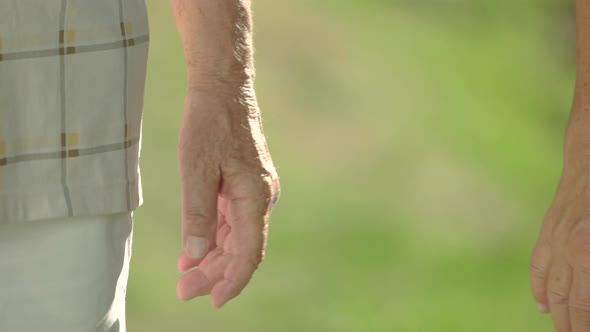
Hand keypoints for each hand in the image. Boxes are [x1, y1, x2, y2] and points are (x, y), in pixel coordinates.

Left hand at [174, 82, 279, 308]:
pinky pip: (230, 220)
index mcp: (255, 197)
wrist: (222, 89)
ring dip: (212, 258)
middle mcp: (260, 198)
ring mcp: (253, 191)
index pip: (249, 253)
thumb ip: (197, 214)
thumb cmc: (210, 124)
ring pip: (236, 237)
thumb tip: (196, 255)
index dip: (232, 281)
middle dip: (214, 273)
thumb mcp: (196, 169)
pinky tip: (194, 251)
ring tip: (185, 276)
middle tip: (184, 291)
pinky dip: (213, 237)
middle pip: (241, 249)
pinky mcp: (243, 184)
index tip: (213, 302)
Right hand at [530, 112, 589, 330]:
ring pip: (550, 287)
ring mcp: (556, 237)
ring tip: (563, 330)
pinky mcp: (551, 226)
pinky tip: (541, 305)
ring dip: (557, 314)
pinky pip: (538, 263)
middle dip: (571, 326)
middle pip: (566, 303)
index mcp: (588, 254)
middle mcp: (569, 250)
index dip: (583, 326)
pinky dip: (539, 286)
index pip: (584, 308)